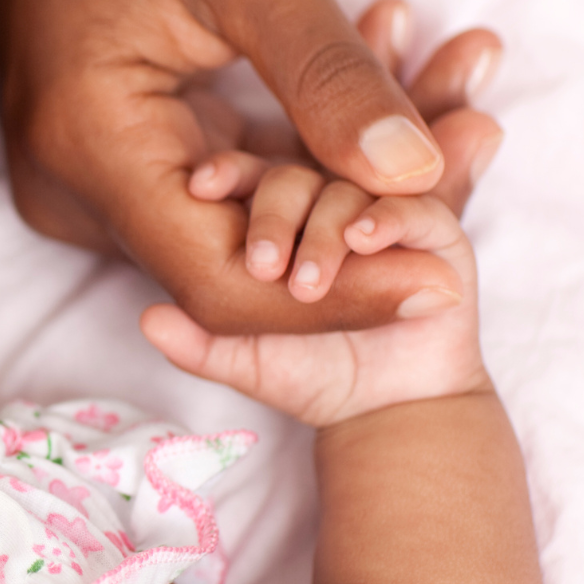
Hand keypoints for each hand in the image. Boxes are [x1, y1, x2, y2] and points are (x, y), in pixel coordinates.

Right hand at [0, 0, 501, 332]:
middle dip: (358, 233)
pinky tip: (383, 105)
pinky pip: (215, 186)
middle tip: (476, 166)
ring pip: (231, 227)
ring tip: (455, 114)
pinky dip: (299, 158)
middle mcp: (69, 190)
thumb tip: (420, 174)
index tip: (442, 281)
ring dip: (339, 191)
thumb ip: (330, 78)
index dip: (336, 297)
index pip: (223, 285)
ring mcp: (82, 178)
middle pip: (231, 266)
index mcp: (89, 150)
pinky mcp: (108, 155)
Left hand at [139, 189, 488, 428]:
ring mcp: (379, 212)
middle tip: (262, 265)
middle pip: (295, 178)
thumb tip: (150, 319)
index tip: (200, 187)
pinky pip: (410, 207)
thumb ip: (198, 343)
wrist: (386, 407)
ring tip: (306, 280)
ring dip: (324, 231)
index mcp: (281, 217)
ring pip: (346, 190)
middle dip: (274, 216)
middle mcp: (328, 204)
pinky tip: (363, 240)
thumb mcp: (245, 360)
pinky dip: (384, 219)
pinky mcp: (434, 233)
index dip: (226, 175)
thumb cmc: (310, 372)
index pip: (249, 177)